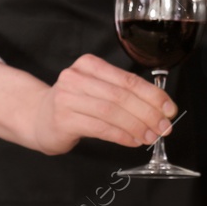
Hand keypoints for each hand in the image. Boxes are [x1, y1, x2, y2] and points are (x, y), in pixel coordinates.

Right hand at [29, 53, 177, 154]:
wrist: (37, 118)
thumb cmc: (75, 104)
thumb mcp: (97, 90)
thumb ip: (124, 93)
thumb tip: (160, 108)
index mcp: (90, 64)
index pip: (128, 80)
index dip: (153, 95)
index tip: (169, 109)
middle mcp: (76, 77)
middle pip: (121, 95)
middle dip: (148, 113)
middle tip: (164, 127)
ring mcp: (67, 98)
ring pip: (112, 112)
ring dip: (137, 126)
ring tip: (150, 136)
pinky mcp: (63, 120)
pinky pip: (100, 128)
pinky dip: (121, 135)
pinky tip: (133, 141)